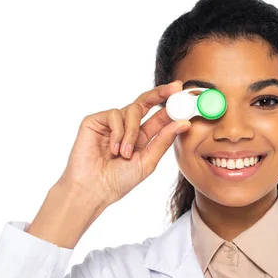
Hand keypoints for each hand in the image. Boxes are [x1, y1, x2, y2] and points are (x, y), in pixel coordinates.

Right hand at [59, 80, 189, 210]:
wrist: (92, 189)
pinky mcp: (95, 121)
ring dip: (132, 133)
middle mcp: (127, 126)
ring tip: (124, 154)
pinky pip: (114, 115)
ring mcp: (111, 123)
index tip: (184, 93)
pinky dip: (117, 133)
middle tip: (174, 88)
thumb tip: (185, 123)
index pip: (159, 116)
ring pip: (132, 110)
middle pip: (145, 102)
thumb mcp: (148, 161)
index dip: (171, 105)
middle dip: (161, 93)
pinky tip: (112, 149)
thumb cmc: (119, 181)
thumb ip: (164, 140)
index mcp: (142, 137)